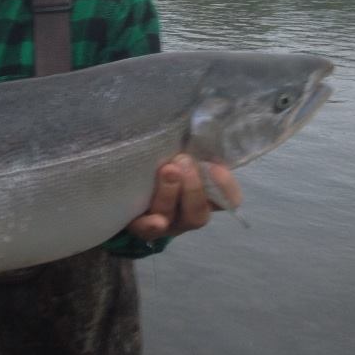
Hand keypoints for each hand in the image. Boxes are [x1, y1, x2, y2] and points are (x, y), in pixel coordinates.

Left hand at [126, 154, 241, 241]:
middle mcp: (185, 214)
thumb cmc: (160, 160)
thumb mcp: (176, 151)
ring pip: (172, 217)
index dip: (225, 187)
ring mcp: (164, 223)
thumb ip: (190, 144)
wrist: (126, 184)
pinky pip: (146, 231)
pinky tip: (154, 221)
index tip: (216, 167)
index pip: (227, 199)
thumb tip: (201, 123)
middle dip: (193, 188)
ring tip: (166, 170)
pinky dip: (151, 225)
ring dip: (170, 194)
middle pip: (198, 213)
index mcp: (202, 196)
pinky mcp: (140, 227)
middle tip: (183, 161)